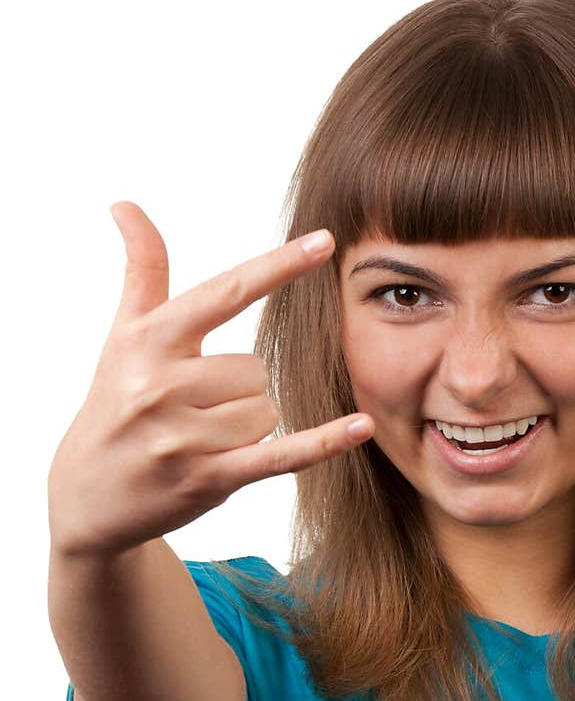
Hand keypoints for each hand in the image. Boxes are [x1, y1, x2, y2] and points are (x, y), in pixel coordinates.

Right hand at [47, 200, 371, 557]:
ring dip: (249, 428)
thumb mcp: (122, 337)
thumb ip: (141, 271)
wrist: (86, 497)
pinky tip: (363, 425)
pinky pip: (280, 454)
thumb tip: (125, 203)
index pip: (226, 292)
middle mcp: (162, 384)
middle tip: (195, 412)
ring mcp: (183, 436)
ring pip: (267, 411)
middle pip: (256, 369)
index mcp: (149, 341)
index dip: (277, 266)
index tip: (325, 240)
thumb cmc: (115, 407)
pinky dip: (324, 442)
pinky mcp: (206, 479)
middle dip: (238, 391)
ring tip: (202, 440)